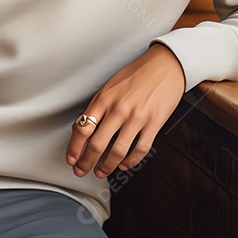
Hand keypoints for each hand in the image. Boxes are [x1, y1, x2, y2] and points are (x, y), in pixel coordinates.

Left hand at [65, 43, 185, 178]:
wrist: (165, 66)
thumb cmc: (137, 74)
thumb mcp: (110, 86)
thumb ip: (98, 107)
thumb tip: (84, 128)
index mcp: (104, 99)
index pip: (83, 129)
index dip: (74, 148)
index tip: (72, 159)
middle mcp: (119, 109)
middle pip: (97, 144)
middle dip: (86, 162)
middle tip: (82, 170)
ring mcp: (137, 117)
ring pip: (117, 151)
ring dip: (107, 166)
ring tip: (101, 171)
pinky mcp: (154, 123)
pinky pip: (140, 149)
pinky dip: (131, 161)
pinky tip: (125, 164)